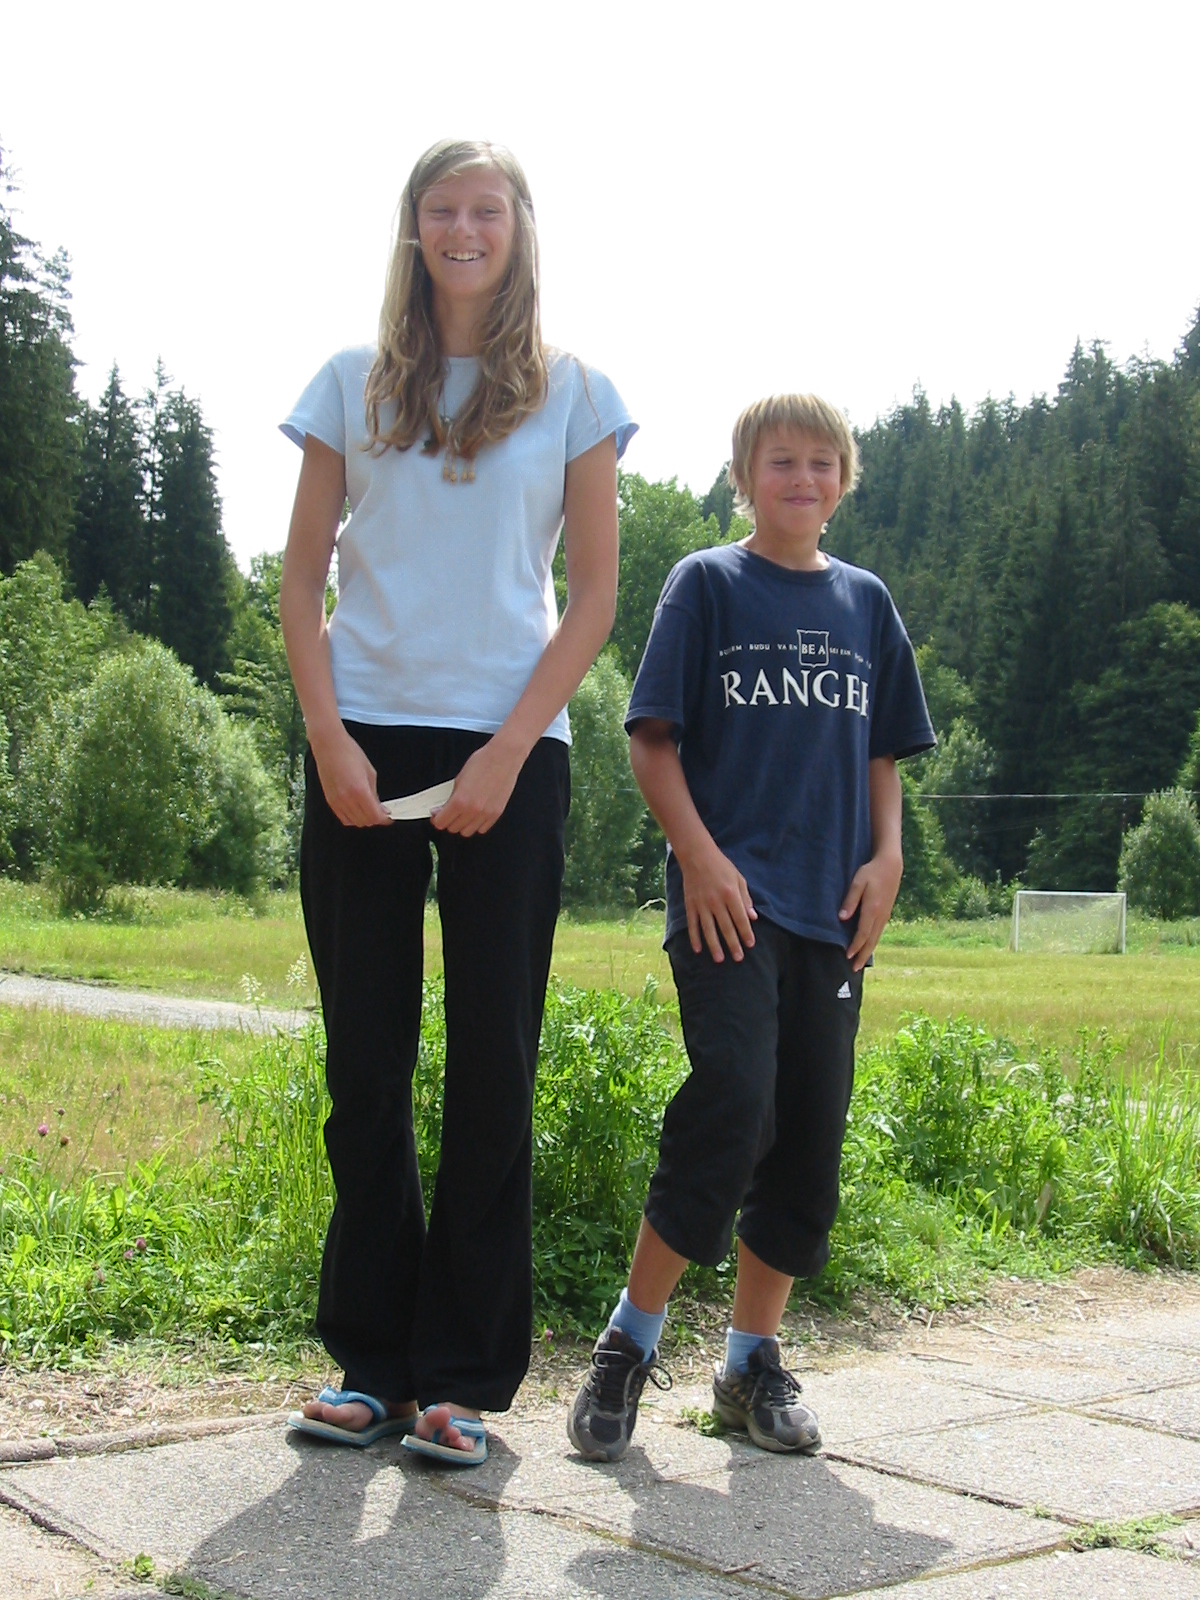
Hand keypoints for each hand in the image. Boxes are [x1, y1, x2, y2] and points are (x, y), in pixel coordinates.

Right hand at [311, 729, 390, 827]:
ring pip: (354, 822)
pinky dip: (352, 818)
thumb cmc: (350, 753)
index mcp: (360, 790)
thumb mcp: (370, 772)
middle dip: (376, 819)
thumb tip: (380, 807)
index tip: (389, 817)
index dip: (385, 819)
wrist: (329, 745)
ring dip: (364, 820)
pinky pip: (343, 818)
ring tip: (370, 811)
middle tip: (381, 812)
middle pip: (366, 821)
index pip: (375, 816)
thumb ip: (374, 792)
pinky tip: (357, 810)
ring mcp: (337, 801)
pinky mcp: (330, 800)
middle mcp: (347, 799)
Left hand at [431, 737, 524, 836]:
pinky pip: (482, 829)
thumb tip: (442, 808)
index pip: (441, 822)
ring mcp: (486, 814)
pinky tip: (475, 814)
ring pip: (467, 832)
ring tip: (462, 814)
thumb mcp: (459, 779)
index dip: (436, 819)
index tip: (436, 815)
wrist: (503, 757)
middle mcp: (472, 810)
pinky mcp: (496, 813)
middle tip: (448, 812)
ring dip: (462, 825)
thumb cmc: (482, 763)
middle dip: (448, 821)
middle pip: (453, 828)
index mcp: (459, 801)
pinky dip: (476, 824)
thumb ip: (450, 797)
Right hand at [680, 839, 756, 961]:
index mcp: (730, 894)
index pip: (740, 918)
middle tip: (738, 958)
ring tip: (719, 959)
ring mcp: (702, 904)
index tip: (750, 945)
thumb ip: (745, 899)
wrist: (697, 856)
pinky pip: (693, 924)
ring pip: (709, 929)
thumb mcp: (739, 879)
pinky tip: (698, 949)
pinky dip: (694, 937)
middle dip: (733, 944)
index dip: (746, 933)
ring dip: (714, 945)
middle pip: (726, 927)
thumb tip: (753, 918)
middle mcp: (716, 901)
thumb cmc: (722, 867)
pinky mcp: (690, 904)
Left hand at [840, 850, 902, 970]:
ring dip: (868, 951)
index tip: (847, 956)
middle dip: (862, 955)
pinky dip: (873, 942)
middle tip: (855, 969)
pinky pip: (879, 932)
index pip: (863, 933)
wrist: (890, 866)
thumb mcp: (857, 883)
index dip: (855, 946)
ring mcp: (885, 915)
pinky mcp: (886, 913)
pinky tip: (868, 946)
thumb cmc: (871, 872)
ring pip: (876, 938)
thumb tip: (842, 918)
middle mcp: (880, 916)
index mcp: (872, 909)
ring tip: (860, 962)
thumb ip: (850, 901)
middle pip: (871, 941)